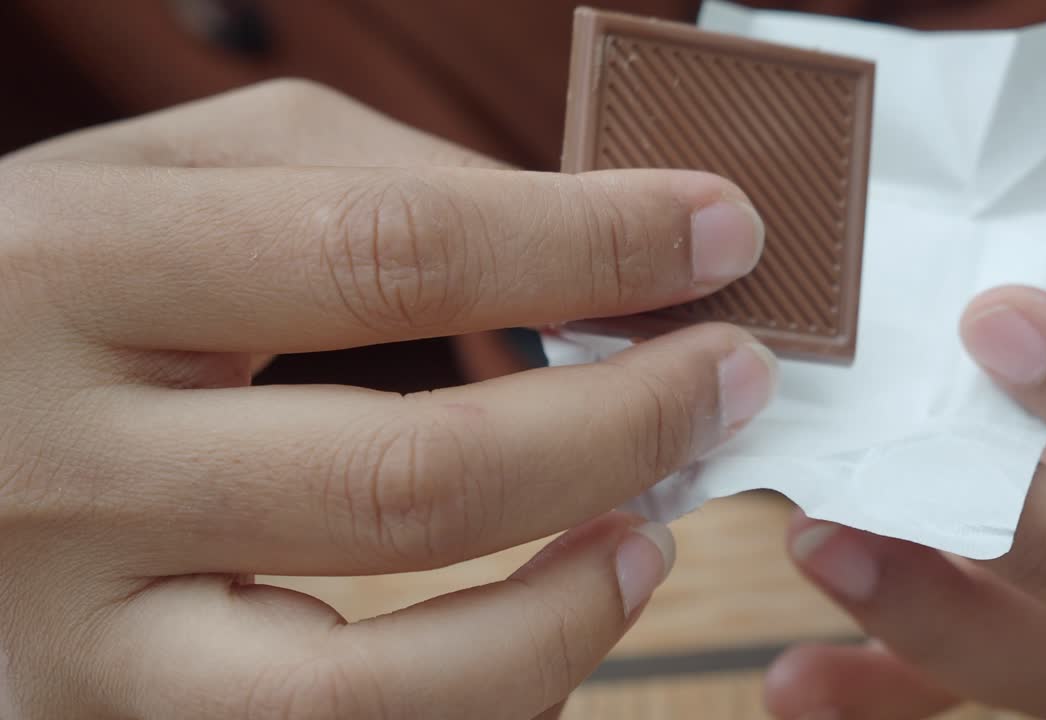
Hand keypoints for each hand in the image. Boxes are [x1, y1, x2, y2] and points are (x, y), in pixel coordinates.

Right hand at [0, 79, 775, 718]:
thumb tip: (589, 239)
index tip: (720, 232)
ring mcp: (80, 639)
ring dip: (568, 616)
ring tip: (653, 531)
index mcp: (74, 276)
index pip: (393, 257)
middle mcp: (66, 475)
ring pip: (378, 689)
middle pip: (414, 481)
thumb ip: (373, 176)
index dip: (589, 245)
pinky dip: (493, 698)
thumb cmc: (47, 280)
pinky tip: (548, 617)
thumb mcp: (173, 172)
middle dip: (622, 428)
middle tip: (732, 379)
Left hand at [765, 100, 1045, 718]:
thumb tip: (901, 277)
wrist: (1018, 226)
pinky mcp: (1016, 607)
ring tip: (815, 545)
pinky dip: (880, 688)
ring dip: (947, 627)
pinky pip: (965, 685)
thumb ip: (1028, 233)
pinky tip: (796, 681)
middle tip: (898, 478)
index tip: (991, 326)